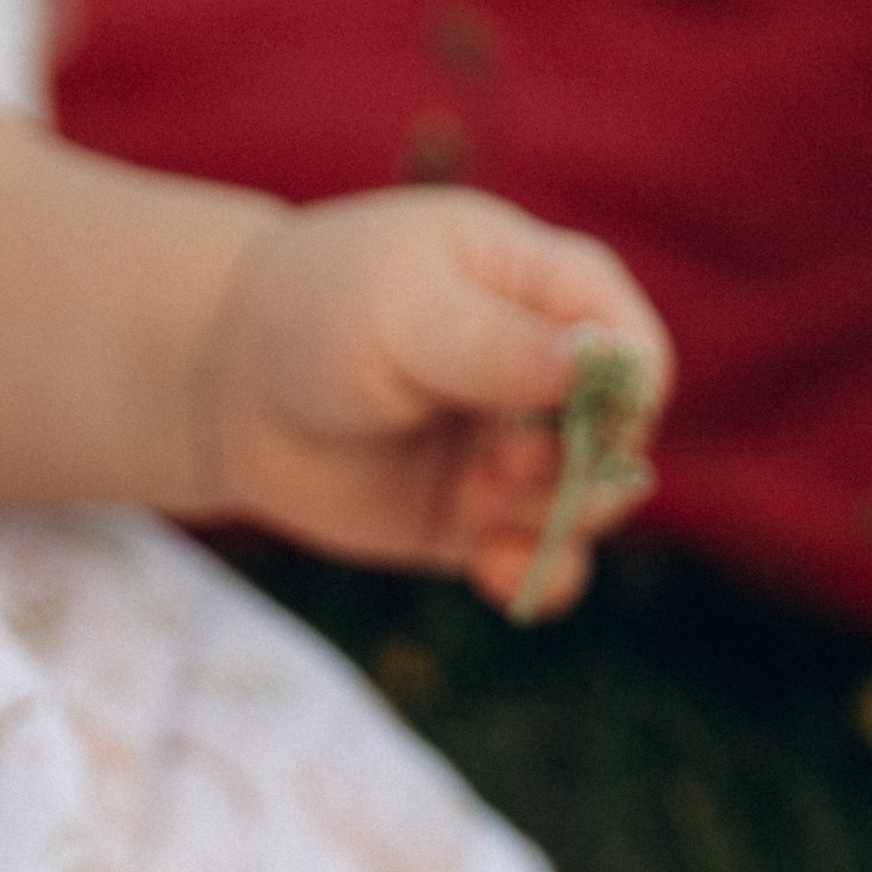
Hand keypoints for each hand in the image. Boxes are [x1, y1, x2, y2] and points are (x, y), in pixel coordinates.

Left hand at [190, 189, 672, 613]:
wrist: (234, 386)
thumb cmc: (320, 316)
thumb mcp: (404, 312)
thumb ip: (497, 344)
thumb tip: (596, 364)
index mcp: (552, 293)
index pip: (637, 354)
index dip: (622, 401)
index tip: (564, 421)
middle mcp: (549, 376)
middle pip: (623, 444)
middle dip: (575, 469)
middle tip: (495, 468)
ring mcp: (517, 453)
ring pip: (590, 509)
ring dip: (547, 521)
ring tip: (470, 506)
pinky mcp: (478, 521)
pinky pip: (543, 561)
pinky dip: (536, 578)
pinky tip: (493, 574)